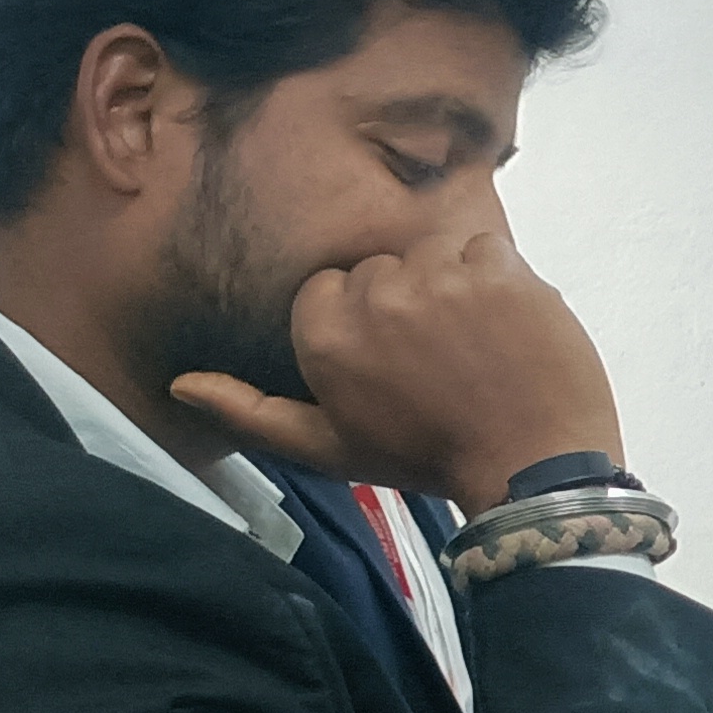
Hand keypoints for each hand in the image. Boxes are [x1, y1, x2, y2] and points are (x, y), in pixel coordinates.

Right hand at [166, 227, 624, 514]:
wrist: (529, 466)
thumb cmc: (425, 457)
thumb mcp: (327, 446)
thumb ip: (250, 411)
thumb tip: (182, 385)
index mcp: (325, 334)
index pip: (331, 289)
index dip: (366, 324)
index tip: (395, 363)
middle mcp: (375, 296)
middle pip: (383, 268)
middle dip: (408, 302)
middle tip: (439, 359)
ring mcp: (440, 278)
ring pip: (434, 253)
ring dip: (454, 286)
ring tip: (475, 343)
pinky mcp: (499, 267)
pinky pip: (487, 246)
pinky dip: (500, 277)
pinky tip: (507, 326)